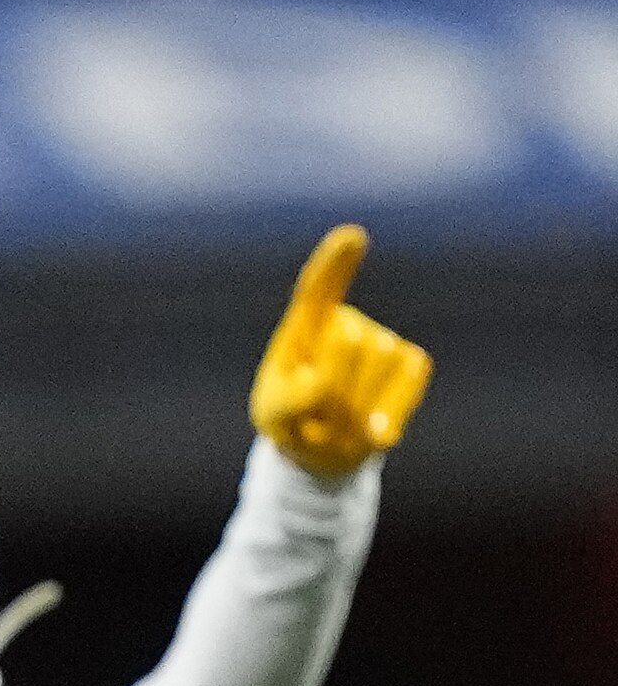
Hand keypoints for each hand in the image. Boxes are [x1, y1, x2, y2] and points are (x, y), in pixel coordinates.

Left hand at [249, 224, 430, 481]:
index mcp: (304, 329)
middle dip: (330, 387)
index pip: (317, 292)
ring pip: (380, 360)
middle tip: (313, 417)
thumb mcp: (274, 415)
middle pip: (348, 341)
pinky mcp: (410, 362)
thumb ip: (291, 399)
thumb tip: (327, 386)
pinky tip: (377, 434)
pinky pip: (411, 376)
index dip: (335, 264)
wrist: (325, 447)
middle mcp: (345, 324)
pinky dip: (394, 407)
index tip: (353, 237)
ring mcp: (380, 340)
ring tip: (337, 422)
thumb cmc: (292, 421)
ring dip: (356, 405)